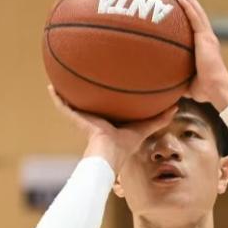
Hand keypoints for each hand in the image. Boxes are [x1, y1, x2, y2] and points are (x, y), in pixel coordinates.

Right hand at [47, 85, 174, 172]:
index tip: (109, 83)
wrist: (108, 154)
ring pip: (73, 102)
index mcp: (108, 121)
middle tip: (84, 74)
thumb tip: (176, 106)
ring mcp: (83, 118)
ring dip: (66, 91)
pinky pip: (64, 106)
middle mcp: (93, 118)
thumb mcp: (143, 129)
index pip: (107, 106)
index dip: (107, 96)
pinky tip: (51, 86)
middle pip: (88, 101)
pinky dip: (56, 97)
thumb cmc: (124, 146)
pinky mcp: (76, 119)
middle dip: (85, 90)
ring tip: (62, 76)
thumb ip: (159, 119)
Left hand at [176, 0, 227, 108]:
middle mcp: (208, 39)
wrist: (217, 88)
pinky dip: (189, 6)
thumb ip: (179, 80)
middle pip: (198, 16)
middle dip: (191, 3)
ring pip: (197, 13)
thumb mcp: (188, 83)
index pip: (197, 29)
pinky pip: (195, 18)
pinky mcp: (206, 38)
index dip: (191, 17)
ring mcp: (208, 37)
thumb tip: (165, 86)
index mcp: (206, 48)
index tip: (184, 9)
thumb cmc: (205, 91)